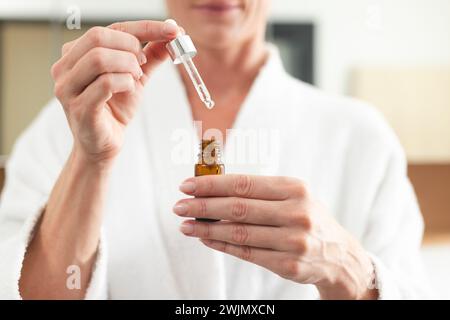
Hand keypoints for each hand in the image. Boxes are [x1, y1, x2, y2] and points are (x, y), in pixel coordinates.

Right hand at [51, 20, 179, 164]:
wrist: (103, 146)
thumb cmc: (114, 110)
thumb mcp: (135, 78)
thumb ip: (150, 56)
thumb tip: (172, 35)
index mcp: (75, 54)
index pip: (108, 28)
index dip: (144, 27)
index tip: (172, 30)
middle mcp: (65, 68)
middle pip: (98, 36)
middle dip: (130, 47)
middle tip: (143, 63)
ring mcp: (68, 88)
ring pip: (100, 58)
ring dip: (128, 66)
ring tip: (136, 79)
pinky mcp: (79, 108)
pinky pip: (106, 83)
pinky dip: (126, 83)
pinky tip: (130, 90)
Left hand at [174, 175, 377, 299]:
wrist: (338, 254)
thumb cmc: (308, 218)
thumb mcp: (293, 196)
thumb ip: (258, 192)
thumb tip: (213, 191)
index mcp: (295, 189)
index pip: (244, 184)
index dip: (212, 185)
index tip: (187, 185)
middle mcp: (296, 213)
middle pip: (238, 208)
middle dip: (203, 206)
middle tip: (179, 206)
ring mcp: (294, 241)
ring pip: (239, 233)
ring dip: (206, 229)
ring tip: (186, 225)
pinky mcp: (288, 265)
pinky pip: (247, 253)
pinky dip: (222, 245)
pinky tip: (206, 238)